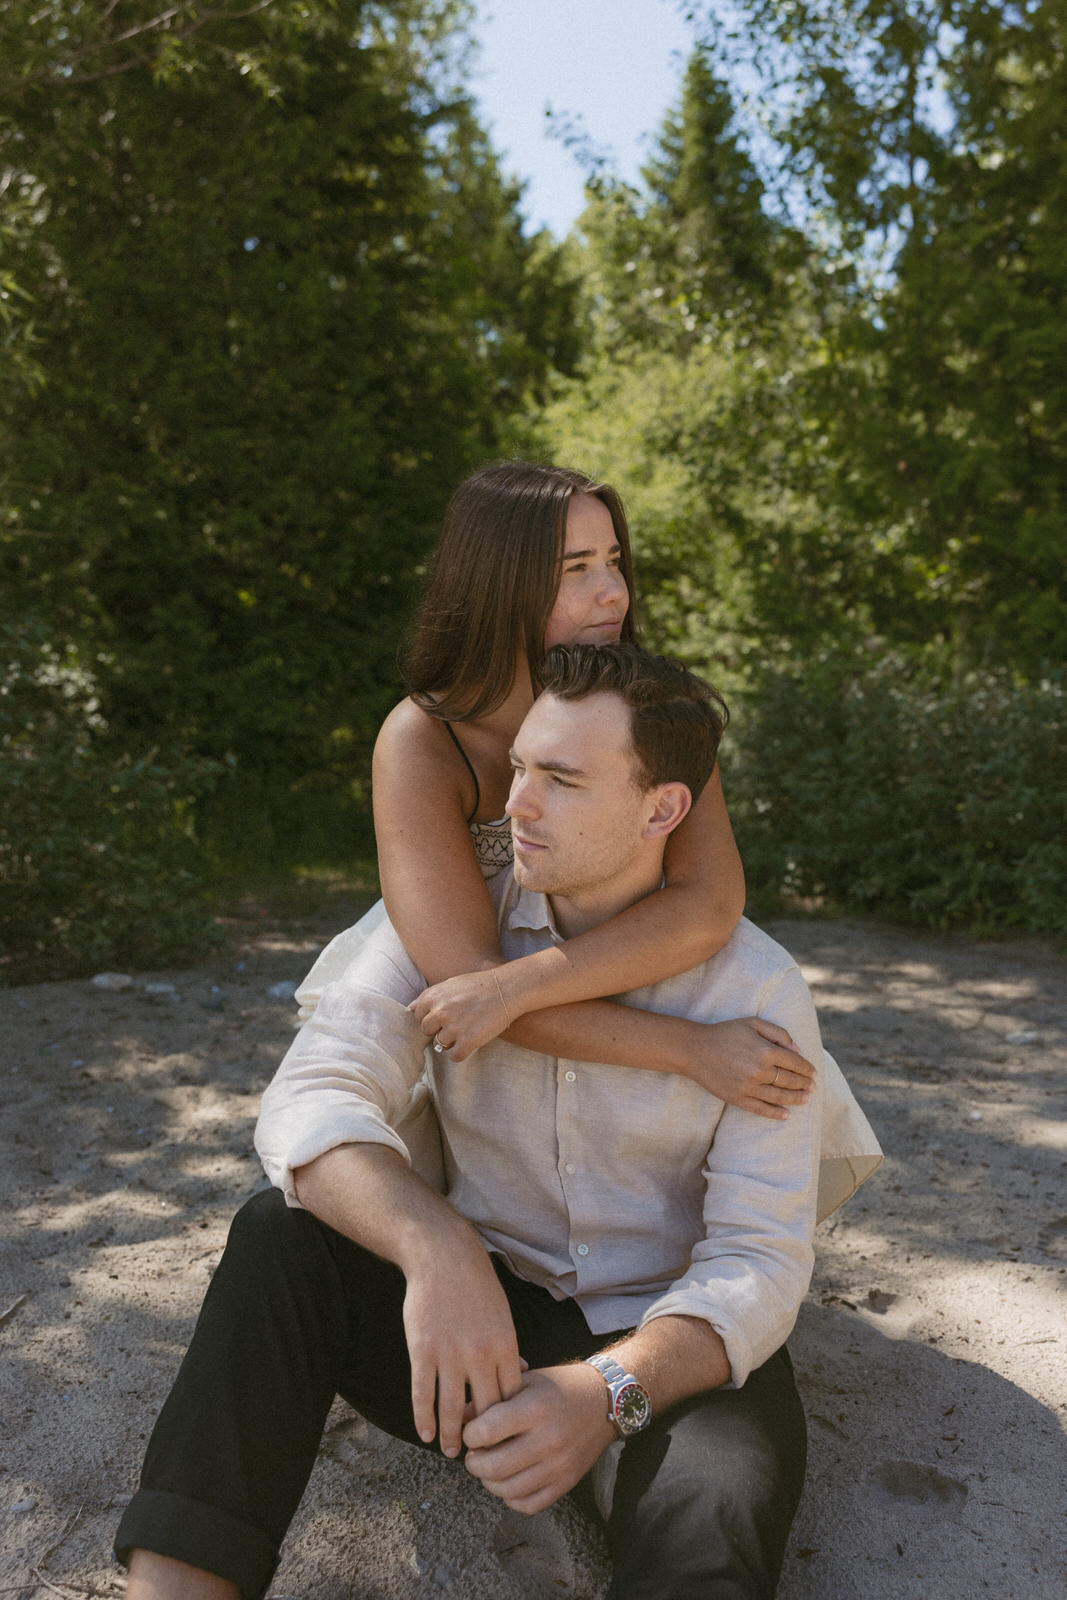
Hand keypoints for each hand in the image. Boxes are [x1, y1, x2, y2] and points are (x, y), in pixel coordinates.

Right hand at [402, 1233, 522, 1457]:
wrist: (444, 1257)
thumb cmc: (476, 1285)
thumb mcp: (502, 1315)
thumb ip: (509, 1348)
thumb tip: (520, 1374)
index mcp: (504, 1346)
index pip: (510, 1398)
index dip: (507, 1422)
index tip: (504, 1436)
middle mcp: (480, 1356)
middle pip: (484, 1410)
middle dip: (483, 1437)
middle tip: (479, 1455)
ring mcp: (449, 1355)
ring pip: (451, 1409)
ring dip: (451, 1437)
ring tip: (450, 1452)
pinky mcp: (423, 1352)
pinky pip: (423, 1394)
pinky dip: (423, 1419)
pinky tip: (424, 1433)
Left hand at [410, 968, 513, 1059]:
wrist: (508, 989)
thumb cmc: (479, 985)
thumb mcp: (450, 983)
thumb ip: (428, 996)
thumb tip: (409, 1008)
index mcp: (434, 997)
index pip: (418, 1016)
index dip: (432, 1017)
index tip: (445, 1015)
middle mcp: (441, 1012)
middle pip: (427, 1031)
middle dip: (439, 1029)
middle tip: (457, 1023)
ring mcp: (454, 1028)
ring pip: (440, 1044)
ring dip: (452, 1040)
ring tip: (467, 1029)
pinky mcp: (469, 1041)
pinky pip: (455, 1056)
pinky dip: (462, 1052)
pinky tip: (471, 1042)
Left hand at [463, 1363, 615, 1514]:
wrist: (605, 1400)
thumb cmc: (560, 1386)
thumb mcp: (526, 1381)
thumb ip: (492, 1399)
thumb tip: (460, 1418)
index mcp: (534, 1409)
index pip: (486, 1432)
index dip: (469, 1435)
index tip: (471, 1432)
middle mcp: (547, 1439)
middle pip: (493, 1466)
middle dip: (474, 1463)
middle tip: (473, 1455)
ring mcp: (558, 1465)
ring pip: (508, 1490)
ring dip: (489, 1482)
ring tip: (489, 1468)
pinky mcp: (567, 1482)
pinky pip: (530, 1504)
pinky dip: (512, 1498)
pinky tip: (510, 1481)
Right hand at [687, 1017, 815, 1117]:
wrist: (695, 1050)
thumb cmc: (725, 1033)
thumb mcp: (752, 1023)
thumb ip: (778, 1032)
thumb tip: (797, 1048)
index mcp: (765, 1051)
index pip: (795, 1062)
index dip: (807, 1068)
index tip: (813, 1072)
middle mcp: (760, 1071)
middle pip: (790, 1081)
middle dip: (805, 1084)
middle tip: (813, 1087)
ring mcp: (749, 1087)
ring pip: (780, 1096)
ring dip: (796, 1098)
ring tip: (806, 1099)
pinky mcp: (738, 1099)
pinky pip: (761, 1109)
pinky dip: (776, 1113)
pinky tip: (786, 1114)